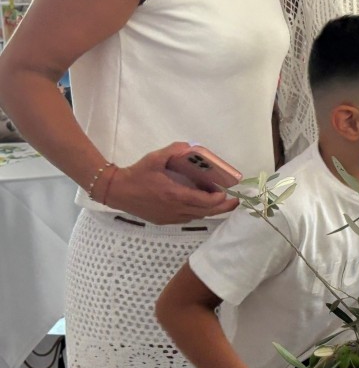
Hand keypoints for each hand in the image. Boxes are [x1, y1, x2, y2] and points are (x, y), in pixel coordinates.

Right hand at [107, 142, 239, 223]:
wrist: (116, 191)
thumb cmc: (137, 174)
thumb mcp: (155, 158)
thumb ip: (174, 150)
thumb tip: (190, 147)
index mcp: (174, 195)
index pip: (204, 201)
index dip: (218, 199)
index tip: (225, 192)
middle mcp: (175, 209)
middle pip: (205, 212)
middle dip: (222, 208)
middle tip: (234, 202)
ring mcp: (170, 217)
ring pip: (197, 217)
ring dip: (210, 211)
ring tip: (220, 202)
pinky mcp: (164, 220)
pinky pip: (187, 218)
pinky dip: (197, 213)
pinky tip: (199, 205)